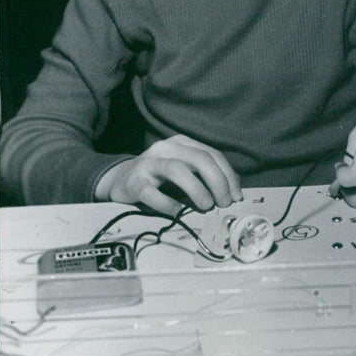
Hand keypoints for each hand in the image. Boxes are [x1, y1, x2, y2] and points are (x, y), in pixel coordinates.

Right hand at [94, 135, 242, 214]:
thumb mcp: (184, 169)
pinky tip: (178, 211)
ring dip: (197, 189)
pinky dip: (167, 203)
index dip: (228, 175)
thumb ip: (205, 174)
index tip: (236, 196)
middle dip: (217, 181)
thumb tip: (234, 189)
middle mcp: (166, 148)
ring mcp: (148, 163)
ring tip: (207, 205)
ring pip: (177, 169)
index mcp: (182, 143)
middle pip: (199, 158)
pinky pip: (151, 192)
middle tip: (224, 202)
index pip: (212, 154)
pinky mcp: (134, 182)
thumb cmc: (159, 177)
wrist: (118, 180)